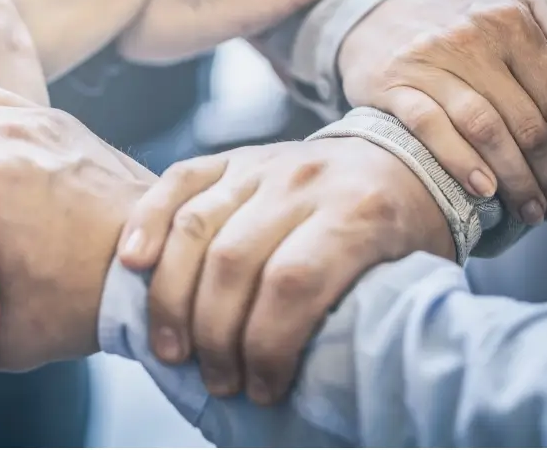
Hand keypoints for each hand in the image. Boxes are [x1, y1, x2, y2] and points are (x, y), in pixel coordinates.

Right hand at [116, 137, 450, 404]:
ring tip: (173, 349)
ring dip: (173, 298)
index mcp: (359, 212)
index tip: (263, 390)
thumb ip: (372, 313)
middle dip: (215, 335)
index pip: (294, 282)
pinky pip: (178, 182)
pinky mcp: (233, 157)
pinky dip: (147, 222)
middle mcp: (305, 180)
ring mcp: (263, 163)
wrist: (404, 158)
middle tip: (216, 380)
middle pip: (234, 261)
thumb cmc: (404, 231)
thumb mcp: (414, 271)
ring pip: (195, 226)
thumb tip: (327, 384)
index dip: (268, 345)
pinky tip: (132, 264)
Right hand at [338, 0, 546, 224]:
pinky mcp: (392, 83)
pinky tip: (484, 190)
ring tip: (531, 210)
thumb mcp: (521, 13)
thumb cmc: (463, 24)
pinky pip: (431, 128)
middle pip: (526, 119)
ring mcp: (428, 60)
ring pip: (485, 128)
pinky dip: (460, 162)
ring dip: (515, 178)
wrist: (380, 17)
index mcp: (511, 17)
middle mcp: (471, 36)